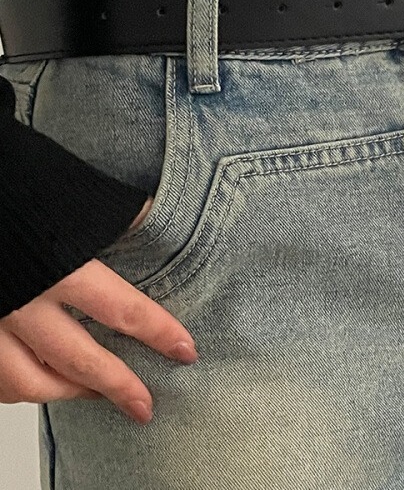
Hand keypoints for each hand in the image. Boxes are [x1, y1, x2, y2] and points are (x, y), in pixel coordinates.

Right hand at [0, 198, 197, 424]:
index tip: (186, 351)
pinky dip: (21, 388)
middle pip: (80, 359)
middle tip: (145, 406)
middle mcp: (23, 302)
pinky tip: (42, 384)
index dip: (158, 333)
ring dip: (69, 394)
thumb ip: (124, 214)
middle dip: (118, 386)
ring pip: (30, 381)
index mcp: (60, 267)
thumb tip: (164, 219)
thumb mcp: (79, 200)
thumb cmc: (21, 192)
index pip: (123, 310)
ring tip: (98, 396)